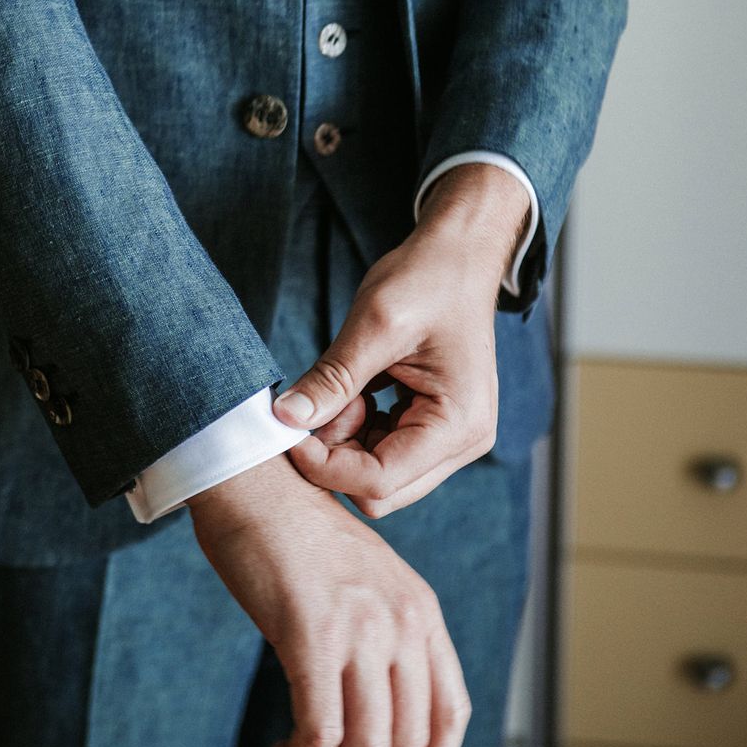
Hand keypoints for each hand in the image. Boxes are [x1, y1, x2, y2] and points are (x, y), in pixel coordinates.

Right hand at [188, 454, 470, 746]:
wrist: (256, 485)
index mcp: (420, 609)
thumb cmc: (295, 534)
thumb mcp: (362, 580)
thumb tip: (367, 708)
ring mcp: (362, 625)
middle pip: (404, 743)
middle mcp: (403, 619)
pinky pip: (320, 733)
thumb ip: (378, 632)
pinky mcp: (313, 631)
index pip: (451, 713)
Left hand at [272, 163, 529, 517]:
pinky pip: (383, 453)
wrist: (458, 257)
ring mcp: (451, 439)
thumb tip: (283, 418)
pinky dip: (357, 430)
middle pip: (379, 490)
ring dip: (346, 441)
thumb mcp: (375, 325)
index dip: (324, 464)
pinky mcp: (432, 429)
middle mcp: (463, 443)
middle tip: (325, 400)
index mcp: (458, 425)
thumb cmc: (428, 280)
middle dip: (337, 453)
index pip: (379, 481)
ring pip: (376, 475)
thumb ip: (332, 378)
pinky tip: (358, 390)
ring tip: (347, 388)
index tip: (289, 427)